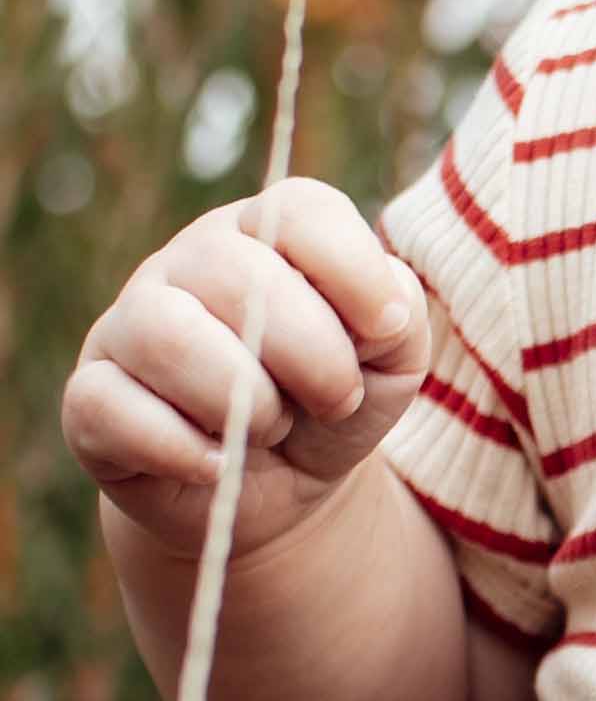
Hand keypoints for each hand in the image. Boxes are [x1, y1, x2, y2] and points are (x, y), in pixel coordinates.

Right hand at [61, 183, 431, 564]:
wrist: (280, 491)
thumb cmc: (332, 404)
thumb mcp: (391, 361)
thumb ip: (399, 315)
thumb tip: (380, 306)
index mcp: (265, 235)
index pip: (299, 209)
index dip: (352, 269)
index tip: (386, 329)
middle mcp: (188, 265)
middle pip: (236, 274)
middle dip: (311, 354)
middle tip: (335, 400)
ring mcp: (130, 327)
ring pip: (165, 334)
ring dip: (242, 400)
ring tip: (271, 429)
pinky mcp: (91, 399)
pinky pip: (109, 405)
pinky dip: (179, 447)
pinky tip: (217, 464)